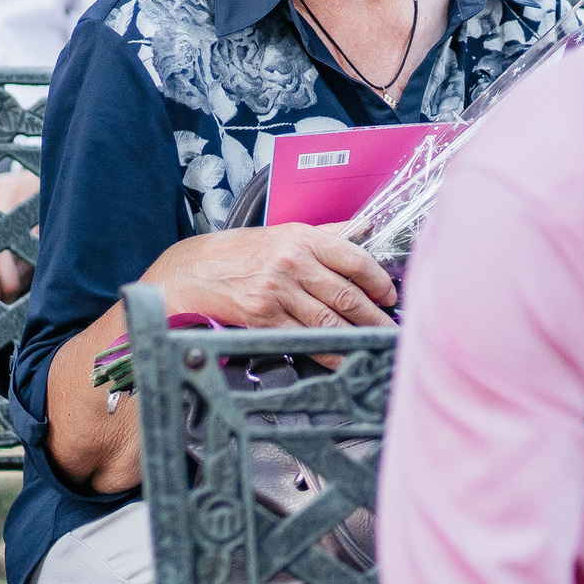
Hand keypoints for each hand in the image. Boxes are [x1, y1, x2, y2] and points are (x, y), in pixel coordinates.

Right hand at [141, 222, 396, 329]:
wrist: (193, 270)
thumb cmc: (243, 252)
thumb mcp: (286, 233)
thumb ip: (329, 234)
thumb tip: (366, 227)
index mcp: (303, 239)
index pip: (356, 260)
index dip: (379, 282)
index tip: (390, 297)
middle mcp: (292, 263)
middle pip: (346, 296)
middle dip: (375, 317)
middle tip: (391, 329)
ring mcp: (277, 292)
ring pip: (329, 321)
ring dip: (357, 337)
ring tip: (374, 344)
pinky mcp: (262, 318)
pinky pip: (304, 339)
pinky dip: (327, 352)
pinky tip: (342, 356)